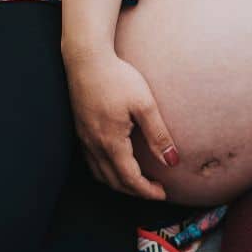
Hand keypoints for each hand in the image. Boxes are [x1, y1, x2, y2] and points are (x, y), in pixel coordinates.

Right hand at [66, 50, 178, 199]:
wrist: (86, 58)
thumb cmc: (117, 77)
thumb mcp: (144, 104)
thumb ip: (158, 135)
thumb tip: (172, 161)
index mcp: (111, 141)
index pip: (129, 178)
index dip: (147, 191)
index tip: (163, 193)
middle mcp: (94, 145)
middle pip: (114, 182)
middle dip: (135, 191)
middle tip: (156, 190)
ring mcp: (84, 138)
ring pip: (100, 175)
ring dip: (120, 184)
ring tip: (139, 182)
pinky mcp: (80, 130)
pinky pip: (92, 163)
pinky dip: (107, 172)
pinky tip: (119, 164)